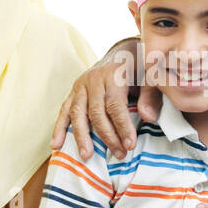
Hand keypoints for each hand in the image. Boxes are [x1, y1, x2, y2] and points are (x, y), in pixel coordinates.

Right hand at [50, 43, 161, 160]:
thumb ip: (150, 96)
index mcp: (114, 73)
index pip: (115, 104)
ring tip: (86, 156)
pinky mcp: (74, 91)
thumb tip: (147, 118)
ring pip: (77, 112)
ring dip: (81, 136)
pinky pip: (64, 110)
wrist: (124, 51)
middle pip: (96, 112)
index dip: (122, 126)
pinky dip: (59, 128)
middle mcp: (94, 79)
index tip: (130, 145)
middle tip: (119, 154)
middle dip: (107, 136)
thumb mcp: (150, 77)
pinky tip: (56, 145)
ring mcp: (81, 85)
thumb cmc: (139, 68)